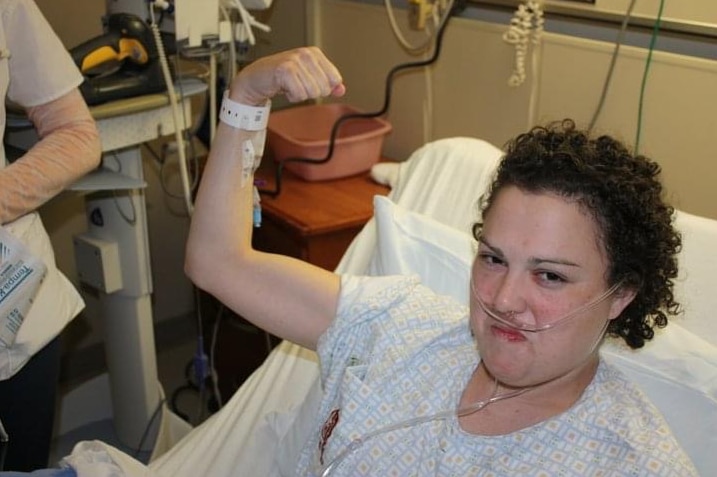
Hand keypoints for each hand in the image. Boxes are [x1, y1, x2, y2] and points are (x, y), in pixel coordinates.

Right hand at [229, 47, 345, 105]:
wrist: (256, 79)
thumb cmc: (281, 77)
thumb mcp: (308, 78)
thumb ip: (327, 83)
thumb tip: (341, 89)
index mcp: (315, 53)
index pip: (335, 79)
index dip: (322, 88)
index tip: (308, 82)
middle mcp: (306, 54)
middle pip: (324, 88)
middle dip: (310, 92)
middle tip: (296, 84)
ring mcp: (295, 61)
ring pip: (312, 92)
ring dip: (299, 94)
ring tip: (289, 85)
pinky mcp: (285, 70)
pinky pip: (300, 94)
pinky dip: (291, 97)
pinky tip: (283, 87)